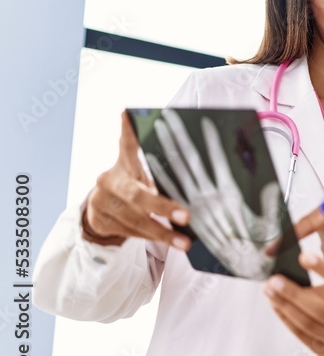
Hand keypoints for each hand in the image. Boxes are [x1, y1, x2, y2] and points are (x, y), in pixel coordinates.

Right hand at [82, 111, 190, 248]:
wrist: (100, 209)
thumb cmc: (134, 185)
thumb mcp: (142, 172)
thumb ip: (158, 167)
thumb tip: (191, 160)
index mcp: (124, 162)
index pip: (128, 144)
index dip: (129, 130)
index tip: (128, 113)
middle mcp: (109, 179)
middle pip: (137, 194)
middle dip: (163, 207)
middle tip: (186, 216)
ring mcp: (102, 202)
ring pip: (134, 219)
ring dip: (162, 232)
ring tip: (184, 242)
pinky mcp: (100, 221)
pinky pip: (131, 232)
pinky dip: (151, 237)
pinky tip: (170, 242)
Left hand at [146, 109, 281, 279]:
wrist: (239, 267)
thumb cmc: (255, 244)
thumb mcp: (267, 223)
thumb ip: (267, 204)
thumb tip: (269, 186)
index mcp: (229, 196)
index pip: (218, 162)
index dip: (211, 141)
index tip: (204, 122)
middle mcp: (208, 198)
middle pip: (190, 162)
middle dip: (179, 137)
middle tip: (169, 117)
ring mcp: (193, 205)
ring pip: (176, 172)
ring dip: (167, 148)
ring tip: (159, 127)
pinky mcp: (185, 214)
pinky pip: (168, 191)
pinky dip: (159, 172)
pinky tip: (152, 156)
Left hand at [265, 251, 323, 355]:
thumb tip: (293, 278)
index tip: (303, 256)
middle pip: (320, 309)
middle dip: (293, 294)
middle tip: (274, 279)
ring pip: (306, 323)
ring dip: (283, 305)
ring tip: (269, 290)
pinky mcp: (323, 351)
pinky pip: (300, 333)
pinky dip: (285, 318)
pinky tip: (275, 305)